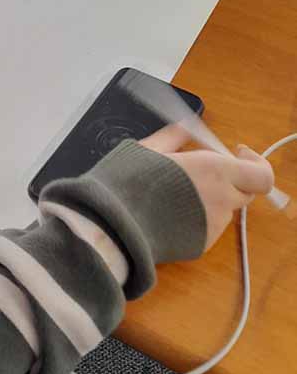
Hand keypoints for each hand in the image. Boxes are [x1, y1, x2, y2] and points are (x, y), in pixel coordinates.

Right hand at [139, 125, 274, 250]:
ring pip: (223, 209)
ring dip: (209, 199)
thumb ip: (173, 136)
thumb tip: (184, 127)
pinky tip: (167, 213)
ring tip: (174, 195)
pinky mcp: (200, 246)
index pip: (261, 174)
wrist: (111, 228)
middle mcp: (221, 200)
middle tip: (203, 173)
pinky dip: (195, 218)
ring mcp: (212, 226)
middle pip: (244, 191)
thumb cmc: (127, 184)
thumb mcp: (147, 148)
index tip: (238, 153)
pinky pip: (207, 227)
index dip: (256, 163)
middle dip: (230, 180)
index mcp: (214, 170)